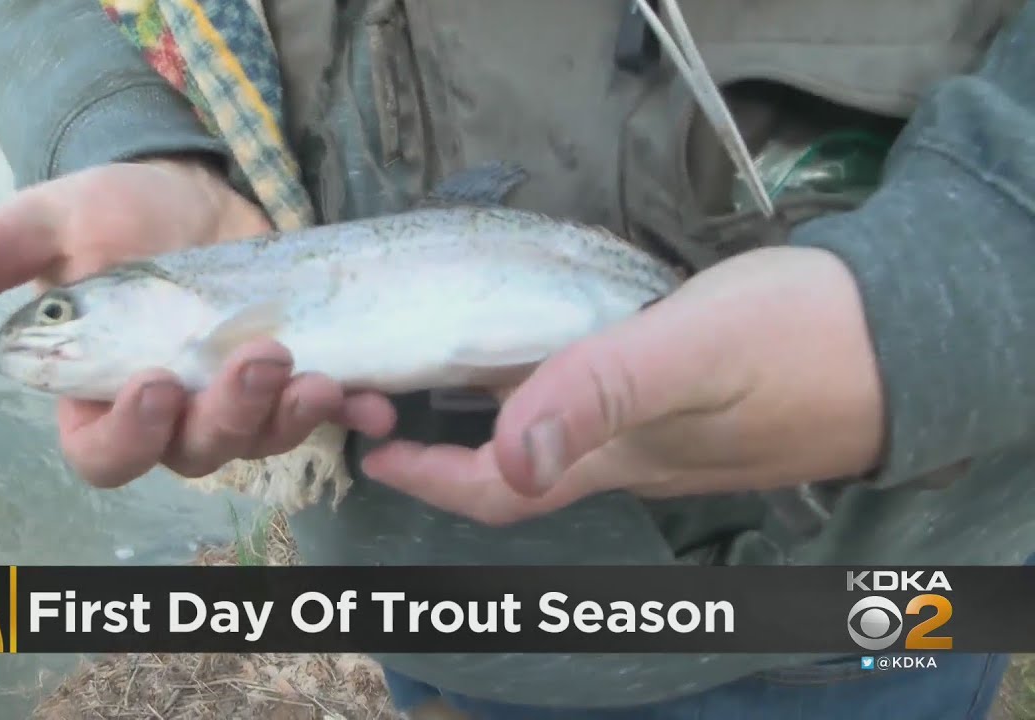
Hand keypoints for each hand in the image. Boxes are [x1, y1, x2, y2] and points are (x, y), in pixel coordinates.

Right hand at [0, 158, 394, 487]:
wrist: (200, 188)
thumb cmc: (119, 211)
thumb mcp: (56, 219)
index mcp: (100, 395)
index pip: (105, 455)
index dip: (128, 436)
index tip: (154, 384)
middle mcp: (170, 416)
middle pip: (193, 455)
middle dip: (226, 419)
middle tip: (256, 362)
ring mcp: (235, 405)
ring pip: (260, 442)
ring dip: (290, 418)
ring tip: (319, 376)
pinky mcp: (293, 380)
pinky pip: (322, 414)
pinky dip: (352, 412)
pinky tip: (375, 402)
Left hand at [360, 246, 885, 525]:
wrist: (912, 338)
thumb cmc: (801, 339)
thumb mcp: (693, 351)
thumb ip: (600, 394)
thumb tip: (504, 455)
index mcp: (619, 455)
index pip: (497, 491)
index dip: (425, 478)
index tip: (364, 447)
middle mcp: (631, 459)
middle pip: (515, 476)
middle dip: (441, 454)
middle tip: (385, 401)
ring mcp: (664, 439)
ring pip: (553, 449)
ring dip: (488, 426)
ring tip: (440, 375)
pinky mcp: (690, 409)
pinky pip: (593, 416)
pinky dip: (544, 395)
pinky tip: (539, 351)